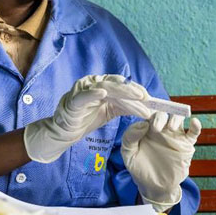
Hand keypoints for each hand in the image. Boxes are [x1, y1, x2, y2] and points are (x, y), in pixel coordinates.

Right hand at [24, 75, 151, 162]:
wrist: (65, 132)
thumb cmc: (87, 119)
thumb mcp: (111, 111)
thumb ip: (125, 106)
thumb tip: (147, 105)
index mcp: (101, 83)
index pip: (122, 84)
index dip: (136, 90)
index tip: (150, 98)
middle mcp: (92, 82)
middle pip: (116, 84)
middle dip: (132, 91)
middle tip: (147, 98)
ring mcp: (82, 90)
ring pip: (105, 88)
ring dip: (123, 93)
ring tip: (137, 98)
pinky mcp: (73, 101)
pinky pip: (84, 96)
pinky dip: (93, 93)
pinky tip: (103, 93)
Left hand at [121, 111, 201, 211]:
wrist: (154, 187)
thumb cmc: (140, 168)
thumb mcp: (128, 154)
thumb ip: (130, 138)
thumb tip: (142, 124)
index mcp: (146, 128)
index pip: (147, 113)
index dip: (146, 112)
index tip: (144, 120)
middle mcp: (161, 128)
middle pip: (163, 113)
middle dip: (160, 117)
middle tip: (156, 128)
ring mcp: (174, 136)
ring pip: (178, 118)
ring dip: (176, 118)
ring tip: (172, 128)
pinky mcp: (185, 145)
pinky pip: (193, 133)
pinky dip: (196, 126)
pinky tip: (194, 122)